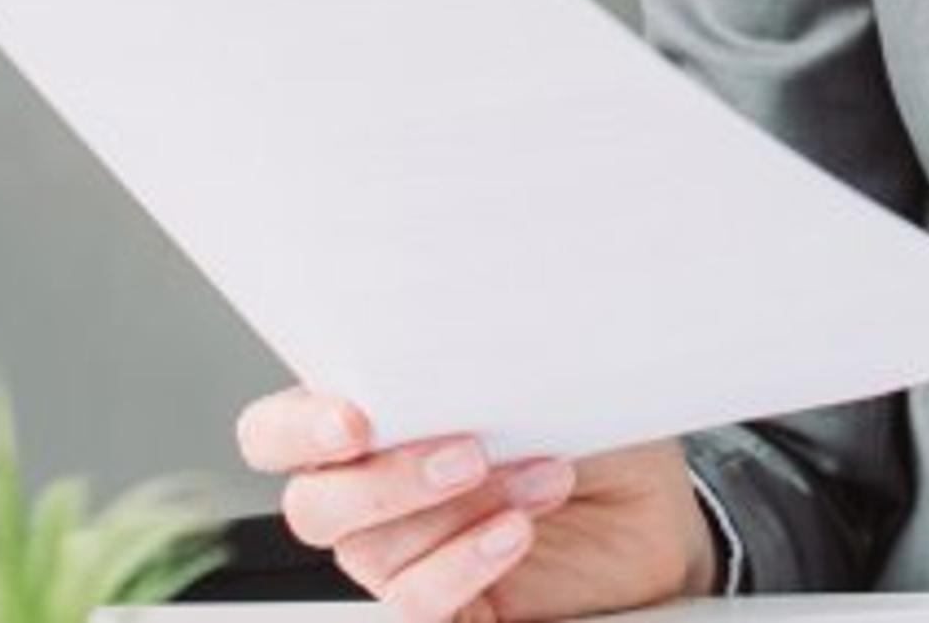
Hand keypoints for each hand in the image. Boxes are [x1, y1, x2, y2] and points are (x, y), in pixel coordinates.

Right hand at [235, 388, 710, 622]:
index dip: (296, 428)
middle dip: (385, 480)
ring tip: (542, 477)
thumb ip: (488, 362)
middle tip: (468, 450)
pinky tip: (516, 531)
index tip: (355, 417)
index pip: (276, 432)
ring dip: (456, 512)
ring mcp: (403, 557)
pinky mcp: (445, 607)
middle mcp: (370, 496)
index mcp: (370, 423)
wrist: (652, 507)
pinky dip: (464, 565)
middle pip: (314, 504)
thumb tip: (470, 333)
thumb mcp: (545, 378)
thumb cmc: (586, 429)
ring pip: (370, 552)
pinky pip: (416, 604)